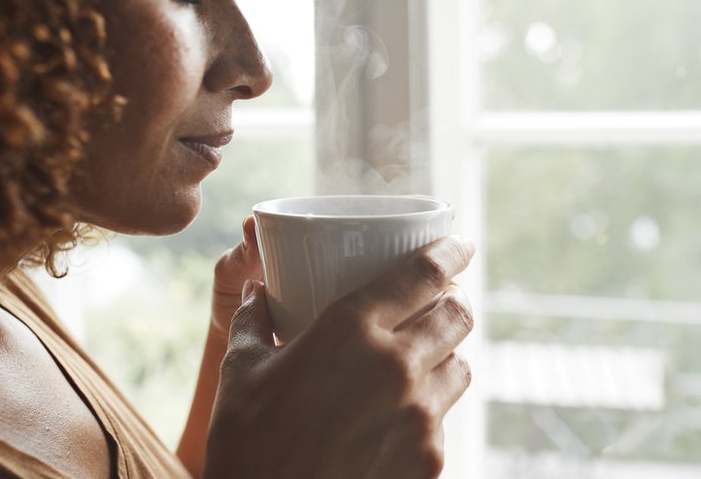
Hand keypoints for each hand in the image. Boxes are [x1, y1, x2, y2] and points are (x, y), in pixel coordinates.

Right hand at [204, 236, 474, 478]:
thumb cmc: (246, 446)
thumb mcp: (240, 372)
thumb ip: (252, 319)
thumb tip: (257, 290)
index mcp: (351, 330)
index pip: (426, 274)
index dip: (452, 252)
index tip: (460, 243)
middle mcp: (396, 366)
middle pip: (458, 315)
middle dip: (454, 299)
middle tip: (438, 298)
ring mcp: (419, 416)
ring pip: (461, 366)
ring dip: (447, 353)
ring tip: (422, 356)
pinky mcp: (429, 460)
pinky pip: (444, 418)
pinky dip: (430, 407)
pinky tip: (400, 414)